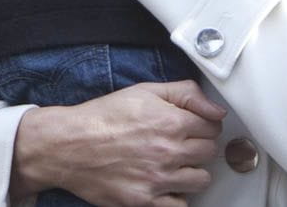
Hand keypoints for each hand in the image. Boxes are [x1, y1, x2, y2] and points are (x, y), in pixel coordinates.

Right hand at [10, 80, 225, 206]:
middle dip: (199, 146)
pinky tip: (165, 184)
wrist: (69, 145)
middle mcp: (169, 152)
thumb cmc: (105, 116)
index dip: (205, 125)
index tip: (194, 126)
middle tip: (182, 143)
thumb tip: (217, 110)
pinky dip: (177, 196)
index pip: (213, 128)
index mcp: (172, 122)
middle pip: (209, 153)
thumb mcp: (147, 91)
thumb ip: (187, 94)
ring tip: (175, 163)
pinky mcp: (144, 201)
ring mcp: (158, 180)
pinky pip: (180, 205)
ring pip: (201, 180)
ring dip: (192, 171)